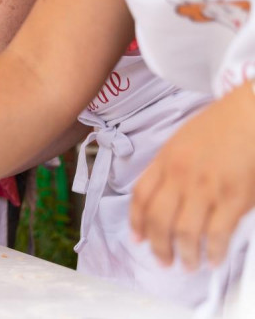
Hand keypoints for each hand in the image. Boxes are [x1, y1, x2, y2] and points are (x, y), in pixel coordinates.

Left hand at [130, 87, 254, 269]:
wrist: (248, 116)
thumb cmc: (218, 128)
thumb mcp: (180, 143)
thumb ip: (168, 169)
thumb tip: (161, 198)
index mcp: (165, 161)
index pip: (140, 196)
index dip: (137, 222)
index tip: (138, 239)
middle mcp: (180, 176)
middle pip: (158, 219)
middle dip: (158, 245)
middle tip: (163, 261)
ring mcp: (206, 188)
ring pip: (185, 231)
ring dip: (184, 254)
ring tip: (188, 265)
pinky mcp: (233, 198)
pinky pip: (218, 233)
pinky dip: (214, 251)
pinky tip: (213, 259)